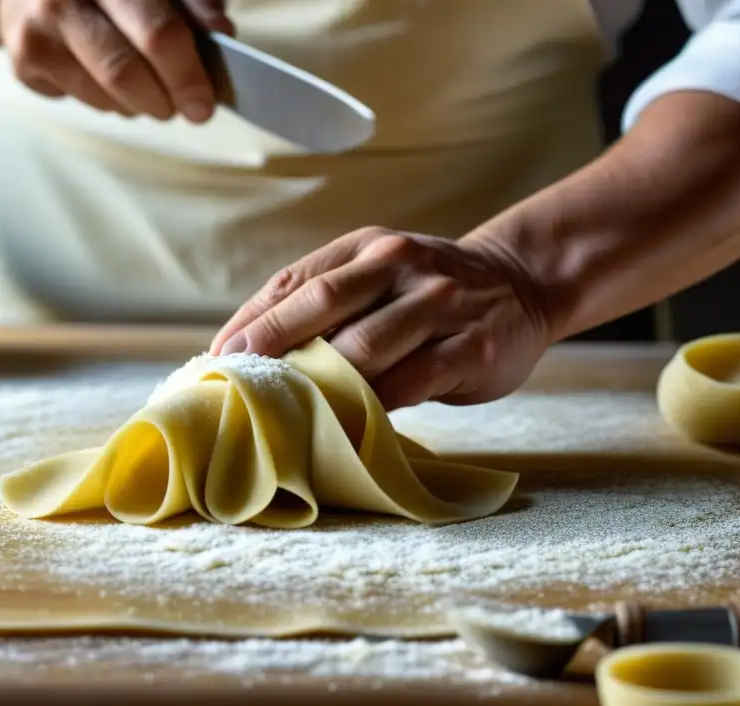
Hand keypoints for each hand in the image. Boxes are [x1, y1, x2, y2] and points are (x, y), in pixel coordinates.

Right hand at [0, 0, 231, 121]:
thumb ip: (191, 2)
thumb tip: (221, 33)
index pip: (158, 31)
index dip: (188, 73)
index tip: (206, 103)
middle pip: (125, 70)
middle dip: (166, 99)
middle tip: (190, 112)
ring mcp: (39, 25)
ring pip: (106, 93)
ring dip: (142, 103)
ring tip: (151, 90)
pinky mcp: (24, 56)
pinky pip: (86, 99)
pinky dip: (113, 101)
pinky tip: (113, 81)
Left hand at [210, 227, 554, 409]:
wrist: (522, 284)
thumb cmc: (429, 290)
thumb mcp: (379, 272)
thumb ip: (329, 300)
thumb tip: (252, 351)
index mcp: (368, 247)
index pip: (297, 281)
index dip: (252, 320)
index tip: (217, 357)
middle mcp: (402, 265)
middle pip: (324, 304)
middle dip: (272, 344)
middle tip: (234, 381)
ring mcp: (441, 304)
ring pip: (366, 347)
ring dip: (319, 381)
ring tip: (282, 410)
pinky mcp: (473, 348)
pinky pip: (412, 382)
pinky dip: (375, 406)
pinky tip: (348, 424)